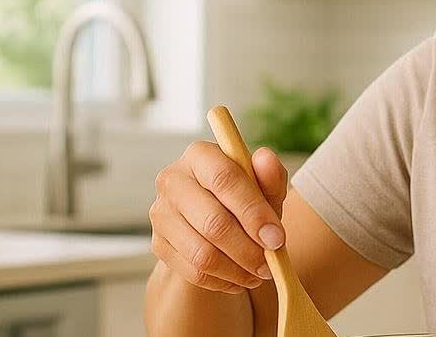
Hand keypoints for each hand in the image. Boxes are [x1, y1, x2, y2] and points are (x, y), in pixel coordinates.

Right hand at [149, 141, 289, 293]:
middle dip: (248, 249)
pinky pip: (193, 271)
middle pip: (213, 221)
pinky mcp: (158, 243)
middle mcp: (172, 179)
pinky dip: (222, 281)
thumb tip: (265, 158)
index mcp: (200, 154)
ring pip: (202, 253)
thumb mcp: (265, 186)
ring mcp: (161, 212)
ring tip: (259, 274)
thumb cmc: (245, 197)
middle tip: (270, 264)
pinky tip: (240, 279)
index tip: (277, 239)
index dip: (253, 212)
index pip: (225, 180)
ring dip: (237, 270)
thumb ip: (270, 175)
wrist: (215, 220)